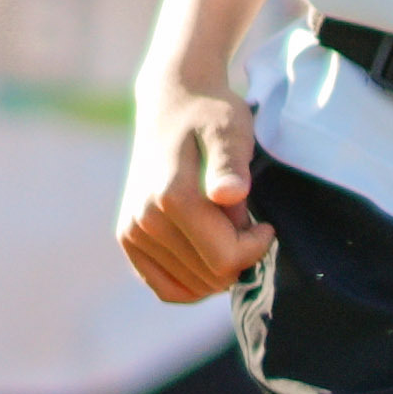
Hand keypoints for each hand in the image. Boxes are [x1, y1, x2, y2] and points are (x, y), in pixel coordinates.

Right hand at [120, 86, 269, 301]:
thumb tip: (228, 194)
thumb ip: (231, 164)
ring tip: (222, 227)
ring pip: (192, 287)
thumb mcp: (231, 130)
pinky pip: (165, 289)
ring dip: (217, 266)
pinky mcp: (129, 239)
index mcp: (172, 198)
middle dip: (237, 256)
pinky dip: (193, 283)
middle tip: (243, 221)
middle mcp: (145, 220)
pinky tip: (209, 257)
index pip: (226, 259)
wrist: (172, 104)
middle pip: (211, 277)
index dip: (256, 247)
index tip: (263, 222)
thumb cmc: (211, 117)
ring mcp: (132, 232)